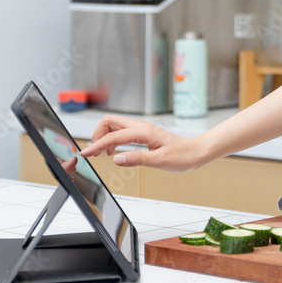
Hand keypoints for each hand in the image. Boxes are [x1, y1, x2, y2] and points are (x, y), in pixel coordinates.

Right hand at [78, 114, 203, 171]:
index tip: (85, 154)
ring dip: (104, 137)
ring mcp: (142, 129)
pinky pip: (123, 132)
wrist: (196, 152)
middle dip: (97, 135)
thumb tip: (117, 158)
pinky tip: (114, 151)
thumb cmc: (182, 156)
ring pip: (115, 126)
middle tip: (93, 153)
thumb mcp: (160, 161)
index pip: (112, 136)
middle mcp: (141, 127)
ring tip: (101, 154)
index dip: (96, 144)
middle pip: (110, 122)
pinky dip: (113, 139)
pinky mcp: (144, 134)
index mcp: (143, 132)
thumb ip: (137, 158)